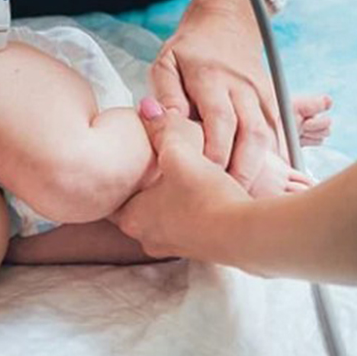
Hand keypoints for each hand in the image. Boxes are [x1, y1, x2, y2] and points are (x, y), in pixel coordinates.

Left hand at [113, 98, 249, 260]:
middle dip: (142, 185)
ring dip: (166, 198)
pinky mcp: (197, 248)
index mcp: (132, 218)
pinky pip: (183, 225)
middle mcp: (147, 237)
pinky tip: (200, 193)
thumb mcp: (180, 154)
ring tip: (176, 176)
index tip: (121, 161)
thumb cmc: (206, 197)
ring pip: (160, 217)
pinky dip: (187, 209)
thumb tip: (146, 107)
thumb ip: (161, 128)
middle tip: (148, 164)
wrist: (246, 233)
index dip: (115, 175)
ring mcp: (172, 246)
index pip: (110, 196)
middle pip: (135, 206)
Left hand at [151, 0, 281, 189]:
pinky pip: (280, 132)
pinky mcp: (274, 99)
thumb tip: (166, 121)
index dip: (216, 151)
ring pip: (271, 135)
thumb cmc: (188, 50)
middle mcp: (242, 87)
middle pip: (252, 133)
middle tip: (232, 199)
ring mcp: (262, 93)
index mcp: (212, 78)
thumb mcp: (166, 63)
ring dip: (263, 168)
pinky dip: (275, 157)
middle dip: (245, 169)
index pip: (220, 120)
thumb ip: (166, 93)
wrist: (226, 23)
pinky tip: (267, 181)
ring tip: (248, 197)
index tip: (207, 178)